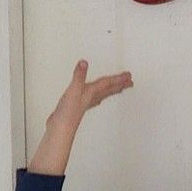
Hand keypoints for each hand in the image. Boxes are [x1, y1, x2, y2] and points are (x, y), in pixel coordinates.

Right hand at [28, 59, 132, 174]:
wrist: (61, 127)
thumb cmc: (68, 112)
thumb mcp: (73, 90)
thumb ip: (79, 76)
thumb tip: (84, 63)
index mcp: (91, 92)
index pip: (107, 83)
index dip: (118, 78)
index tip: (128, 75)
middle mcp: (91, 98)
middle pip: (109, 90)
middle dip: (119, 85)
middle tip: (130, 82)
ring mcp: (85, 103)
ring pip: (102, 95)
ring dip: (111, 91)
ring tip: (119, 88)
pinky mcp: (78, 106)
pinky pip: (93, 99)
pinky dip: (98, 96)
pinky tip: (96, 98)